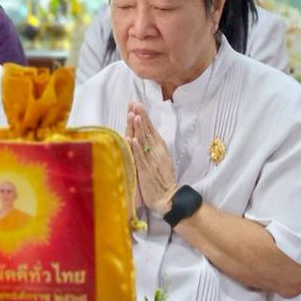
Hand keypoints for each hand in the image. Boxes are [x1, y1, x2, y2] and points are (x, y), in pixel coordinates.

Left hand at [126, 102, 177, 216]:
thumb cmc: (162, 180)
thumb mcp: (160, 160)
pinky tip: (131, 138)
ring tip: (134, 115)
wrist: (169, 197)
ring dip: (138, 128)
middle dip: (140, 116)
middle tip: (134, 103)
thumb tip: (144, 136)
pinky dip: (135, 148)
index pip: (150, 129)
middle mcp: (156, 152)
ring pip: (143, 141)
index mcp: (159, 148)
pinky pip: (140, 158)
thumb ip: (152, 148)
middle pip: (147, 131)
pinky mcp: (146, 171)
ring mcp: (151, 161)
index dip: (143, 116)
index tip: (137, 104)